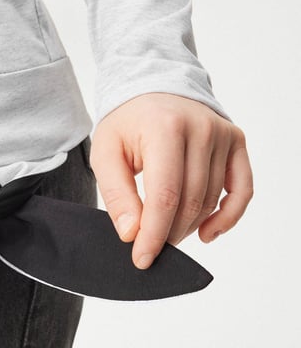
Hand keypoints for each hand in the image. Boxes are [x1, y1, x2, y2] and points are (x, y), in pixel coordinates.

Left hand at [89, 92, 253, 268]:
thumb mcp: (105, 153)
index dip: (153, 234)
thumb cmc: (127, 124)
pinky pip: (242, 191)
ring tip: (167, 232)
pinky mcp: (236, 142)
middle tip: (150, 244)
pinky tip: (206, 233)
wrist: (153, 89)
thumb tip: (132, 233)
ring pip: (210, 201)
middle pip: (190, 202)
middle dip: (168, 233)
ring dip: (189, 227)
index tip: (142, 258)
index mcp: (164, 128)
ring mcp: (222, 135)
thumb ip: (116, 194)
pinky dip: (228, 218)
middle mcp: (201, 128)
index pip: (165, 195)